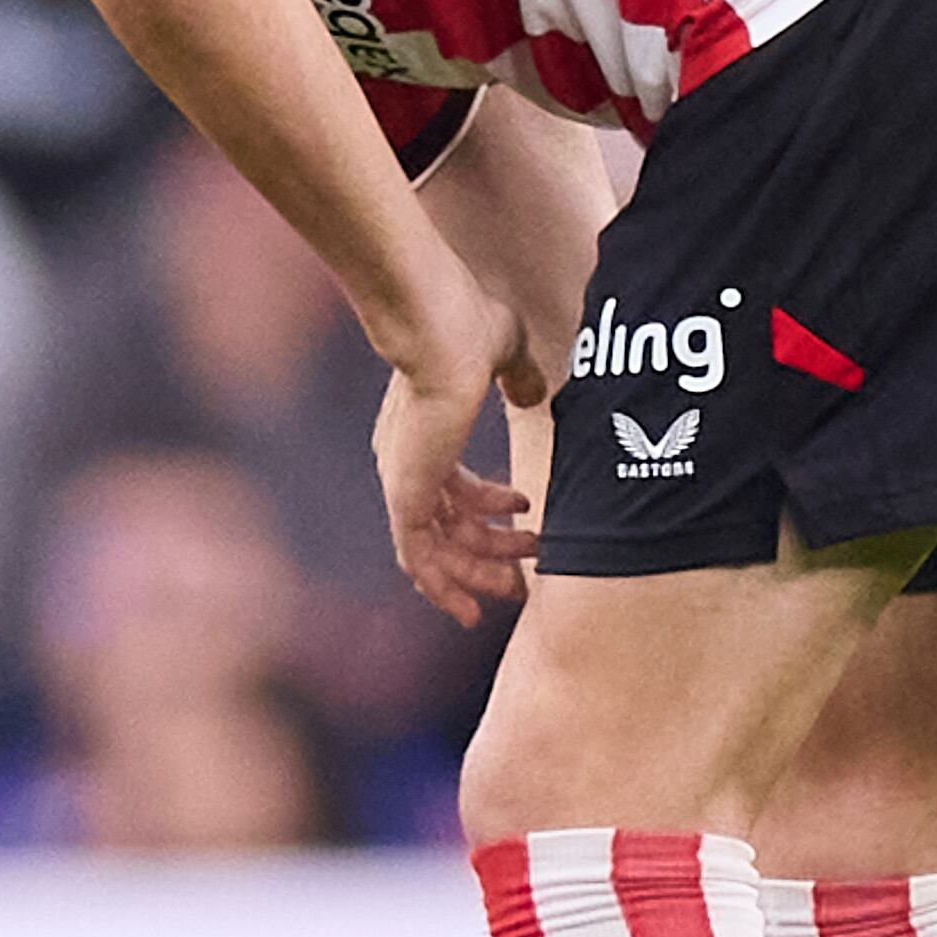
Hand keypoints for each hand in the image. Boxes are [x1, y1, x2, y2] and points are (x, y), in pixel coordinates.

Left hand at [376, 283, 550, 625]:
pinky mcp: (405, 497)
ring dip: (478, 573)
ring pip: (436, 550)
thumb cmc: (467, 328)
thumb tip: (533, 392)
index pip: (452, 488)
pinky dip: (444, 586)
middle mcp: (407, 463)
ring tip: (517, 588)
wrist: (441, 331)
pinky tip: (472, 608)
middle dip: (489, 554)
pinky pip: (418, 559)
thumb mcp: (505, 355)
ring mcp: (403, 481)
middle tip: (526, 574)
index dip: (489, 509)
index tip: (528, 514)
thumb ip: (519, 377)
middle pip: (446, 526)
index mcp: (424, 434)